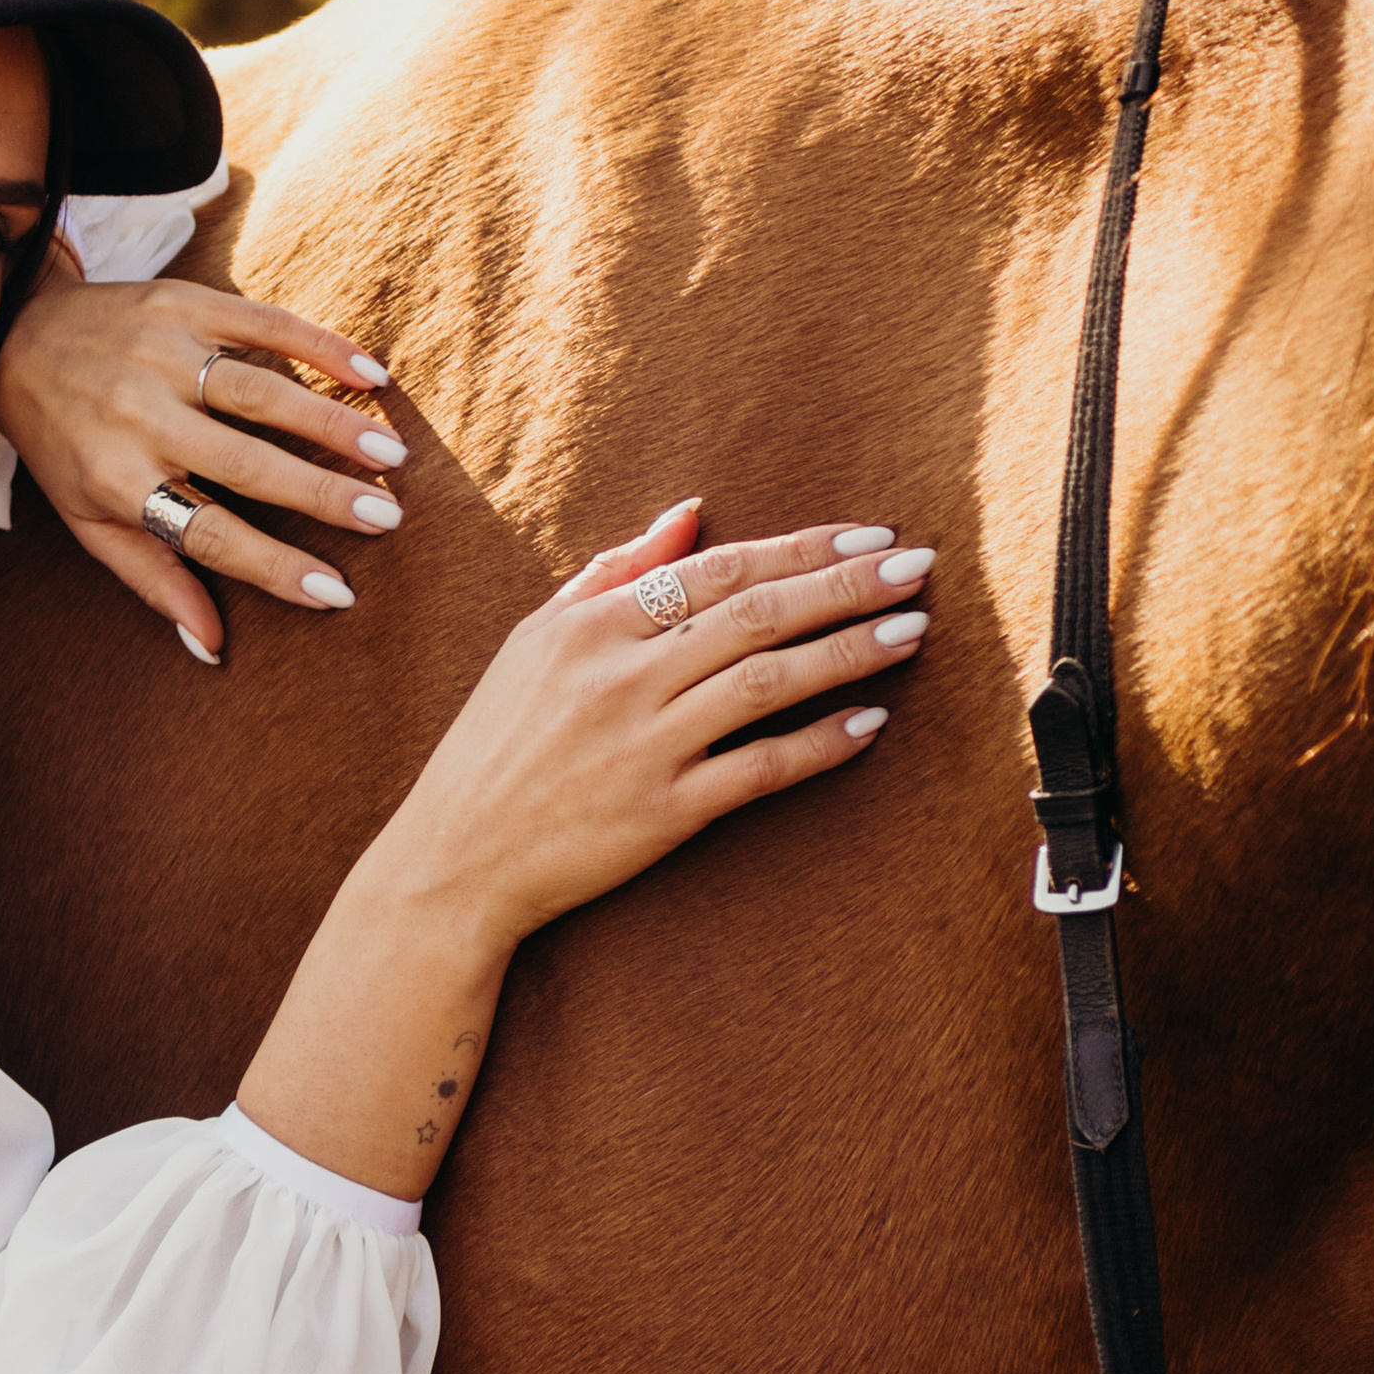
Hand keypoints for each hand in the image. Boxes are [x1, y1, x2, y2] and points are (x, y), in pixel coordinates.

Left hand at [0, 260, 407, 660]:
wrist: (11, 336)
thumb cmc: (62, 444)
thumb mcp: (89, 521)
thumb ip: (153, 579)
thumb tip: (212, 648)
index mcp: (116, 478)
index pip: (208, 534)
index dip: (273, 567)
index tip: (337, 594)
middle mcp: (138, 416)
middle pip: (245, 463)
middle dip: (321, 494)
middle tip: (386, 518)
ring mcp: (161, 354)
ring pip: (261, 392)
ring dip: (332, 423)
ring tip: (391, 454)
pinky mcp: (179, 302)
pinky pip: (262, 323)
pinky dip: (320, 346)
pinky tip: (371, 373)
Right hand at [383, 500, 934, 950]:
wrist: (455, 859)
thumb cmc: (495, 745)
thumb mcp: (533, 640)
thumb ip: (612, 572)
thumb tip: (690, 514)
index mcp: (590, 626)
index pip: (716, 569)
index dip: (800, 549)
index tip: (868, 535)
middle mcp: (620, 677)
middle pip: (754, 614)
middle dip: (845, 585)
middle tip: (918, 567)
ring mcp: (644, 745)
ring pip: (767, 682)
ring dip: (848, 651)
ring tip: (912, 630)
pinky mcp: (663, 812)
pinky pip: (759, 769)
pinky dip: (818, 743)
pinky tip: (869, 721)